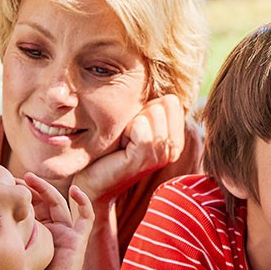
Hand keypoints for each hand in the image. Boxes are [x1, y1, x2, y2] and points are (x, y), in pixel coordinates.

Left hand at [18, 174, 93, 269]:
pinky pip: (86, 216)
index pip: (28, 207)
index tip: (3, 187)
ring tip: (32, 179)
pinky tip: (75, 190)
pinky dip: (83, 201)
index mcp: (36, 233)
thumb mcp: (9, 262)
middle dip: (29, 188)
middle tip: (14, 179)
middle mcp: (51, 230)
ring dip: (47, 189)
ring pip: (59, 203)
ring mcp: (66, 233)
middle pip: (42, 201)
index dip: (18, 196)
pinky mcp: (78, 239)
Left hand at [71, 95, 185, 205]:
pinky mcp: (145, 158)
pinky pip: (140, 125)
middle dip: (140, 114)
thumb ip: (153, 109)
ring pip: (153, 112)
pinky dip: (125, 130)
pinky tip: (120, 147)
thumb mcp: (136, 125)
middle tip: (128, 137)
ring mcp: (161, 154)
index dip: (148, 108)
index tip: (136, 129)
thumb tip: (161, 89)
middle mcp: (173, 148)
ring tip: (124, 142)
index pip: (171, 101)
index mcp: (176, 139)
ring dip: (131, 123)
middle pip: (163, 104)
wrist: (94, 180)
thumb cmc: (112, 150)